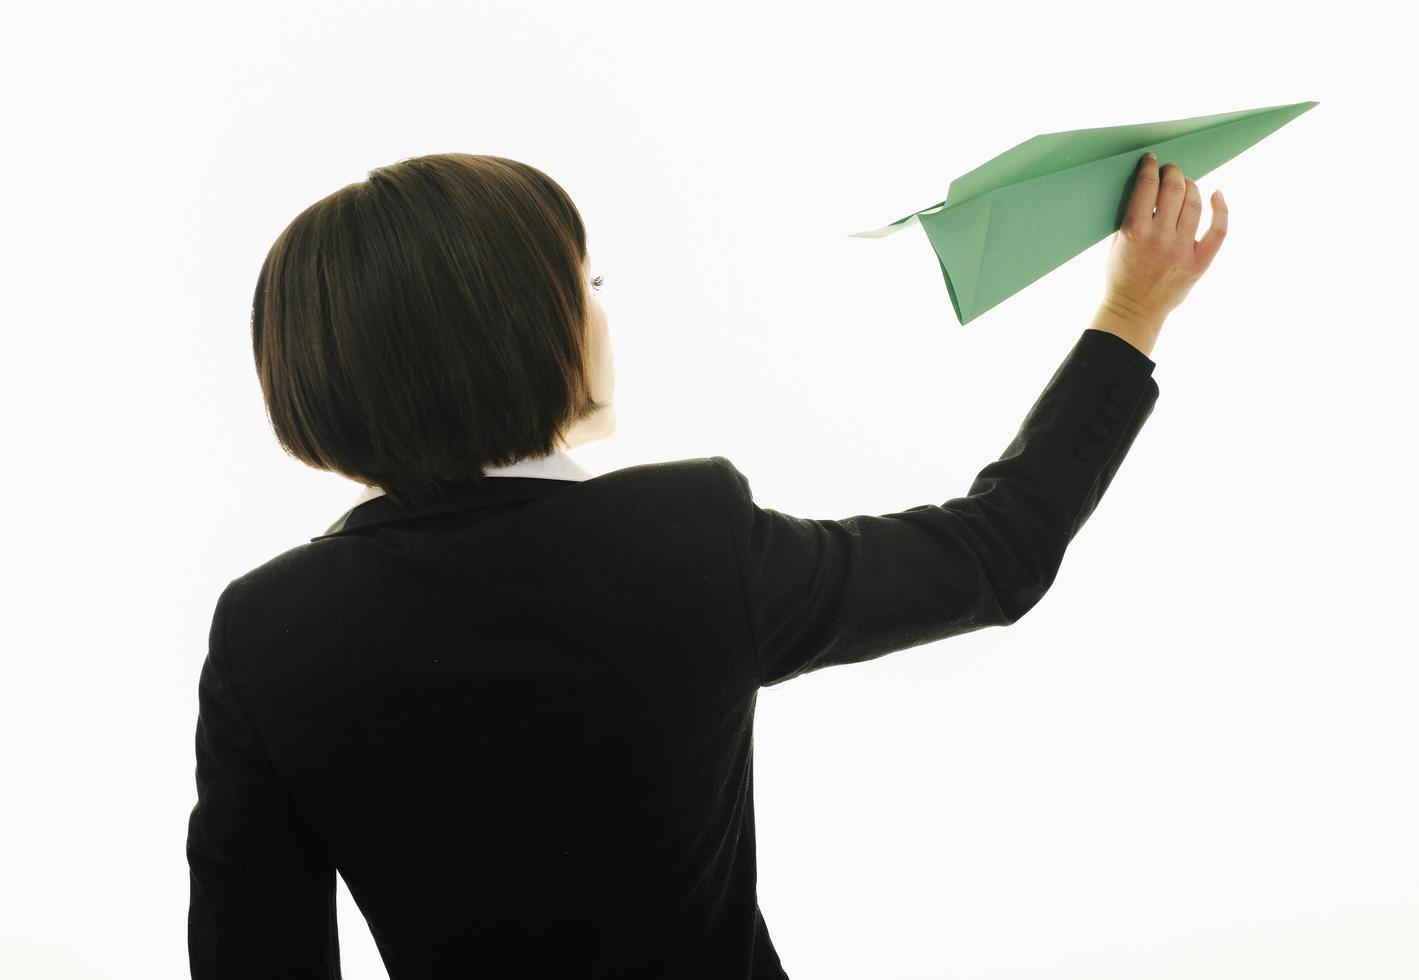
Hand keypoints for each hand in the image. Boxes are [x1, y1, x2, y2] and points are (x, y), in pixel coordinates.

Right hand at [1101, 153, 1228, 332]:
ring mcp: (1182, 250)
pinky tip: (1217, 195)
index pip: (1147, 187)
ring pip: (1194, 204)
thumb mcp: (1117, 243)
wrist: (1133, 310)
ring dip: (1191, 186)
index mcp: (1134, 231)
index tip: (1152, 161)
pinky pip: (1218, 230)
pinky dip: (1220, 209)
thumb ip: (1133, 217)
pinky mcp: (1199, 262)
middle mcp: (1160, 238)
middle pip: (1174, 190)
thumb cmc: (1121, 276)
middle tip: (1171, 170)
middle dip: (1173, 173)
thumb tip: (1150, 189)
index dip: (1151, 168)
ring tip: (1186, 184)